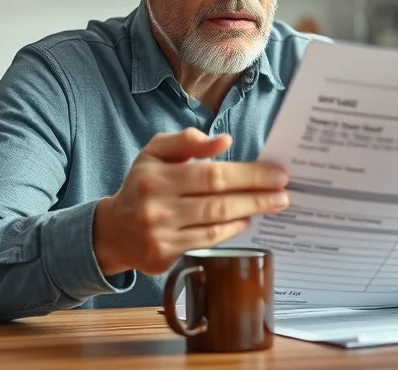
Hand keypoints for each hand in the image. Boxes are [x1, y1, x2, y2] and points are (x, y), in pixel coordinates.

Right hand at [92, 128, 289, 276]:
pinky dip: (231, 230)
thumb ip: (186, 141)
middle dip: (257, 196)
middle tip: (284, 191)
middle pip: (218, 201)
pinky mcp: (164, 257)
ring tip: (272, 204)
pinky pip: (207, 242)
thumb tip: (223, 140)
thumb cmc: (142, 185)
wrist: (113, 231)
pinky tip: (245, 220)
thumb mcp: (155, 152)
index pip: (211, 174)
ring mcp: (160, 235)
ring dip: (249, 213)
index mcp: (155, 176)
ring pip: (216, 225)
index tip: (276, 173)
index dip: (248, 175)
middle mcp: (157, 207)